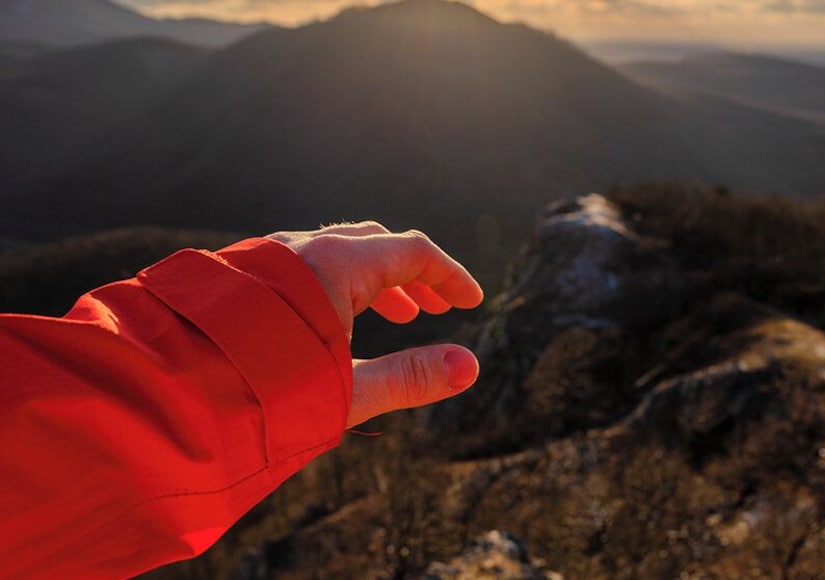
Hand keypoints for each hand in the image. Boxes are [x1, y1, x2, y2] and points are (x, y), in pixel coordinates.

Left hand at [267, 222, 483, 427]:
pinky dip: (341, 283)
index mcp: (333, 265)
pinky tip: (342, 319)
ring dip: (378, 280)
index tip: (472, 302)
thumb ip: (409, 377)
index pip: (412, 252)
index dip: (450, 276)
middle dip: (415, 276)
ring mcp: (268, 258)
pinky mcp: (246, 275)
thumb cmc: (262, 397)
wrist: (169, 397)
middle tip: (436, 310)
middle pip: (377, 245)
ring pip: (339, 252)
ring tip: (401, 316)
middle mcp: (301, 248)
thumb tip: (469, 367)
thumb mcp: (346, 391)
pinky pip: (307, 263)